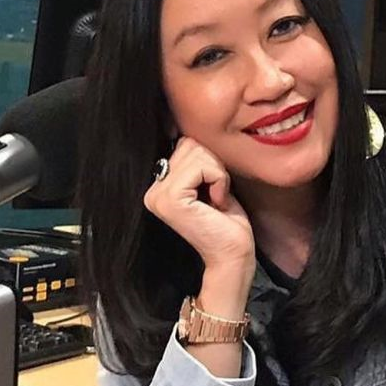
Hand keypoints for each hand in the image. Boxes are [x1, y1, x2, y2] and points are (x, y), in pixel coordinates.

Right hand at [144, 138, 255, 297]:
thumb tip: (198, 129)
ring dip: (218, 173)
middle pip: (190, 144)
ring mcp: (158, 195)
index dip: (208, 160)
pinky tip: (216, 202)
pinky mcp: (170, 200)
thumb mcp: (211, 182)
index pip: (184, 143)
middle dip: (214, 165)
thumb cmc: (228, 222)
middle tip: (217, 194)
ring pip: (197, 152)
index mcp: (160, 185)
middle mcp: (153, 190)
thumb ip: (199, 160)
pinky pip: (202, 166)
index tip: (213, 187)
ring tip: (216, 199)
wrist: (233, 256)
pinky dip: (218, 180)